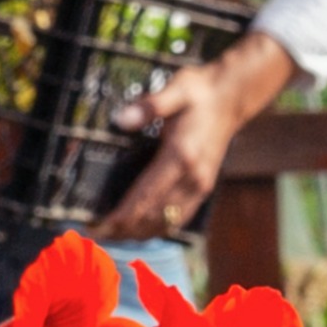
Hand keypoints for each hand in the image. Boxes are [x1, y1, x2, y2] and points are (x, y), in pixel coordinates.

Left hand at [99, 30, 296, 243]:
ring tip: (112, 236)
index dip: (119, 217)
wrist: (232, 97)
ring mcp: (201, 185)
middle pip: (153, 217)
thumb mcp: (175, 90)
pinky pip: (180, 216)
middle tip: (94, 235)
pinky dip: (158, 227)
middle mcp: (193, 178)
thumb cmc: (199, 92)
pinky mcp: (204, 185)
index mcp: (180, 157)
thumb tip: (119, 120)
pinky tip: (140, 229)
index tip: (96, 228)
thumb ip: (148, 106)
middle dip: (123, 230)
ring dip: (139, 233)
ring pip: (167, 222)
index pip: (145, 198)